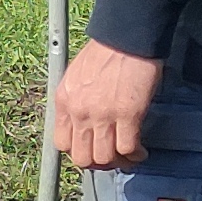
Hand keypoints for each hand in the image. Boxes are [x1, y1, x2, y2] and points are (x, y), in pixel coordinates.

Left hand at [53, 40, 165, 169]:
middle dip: (98, 163)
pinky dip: (135, 155)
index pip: (61, 144)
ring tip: (128, 155)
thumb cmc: (105, 53)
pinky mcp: (127, 114)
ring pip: (104, 158)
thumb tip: (82, 124)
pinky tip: (140, 151)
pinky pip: (127, 148)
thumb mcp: (76, 77)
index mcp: (64, 101)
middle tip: (112, 157)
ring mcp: (102, 115)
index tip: (92, 149)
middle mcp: (79, 111)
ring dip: (118, 162)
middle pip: (81, 158)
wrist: (126, 37)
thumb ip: (75, 101)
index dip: (78, 152)